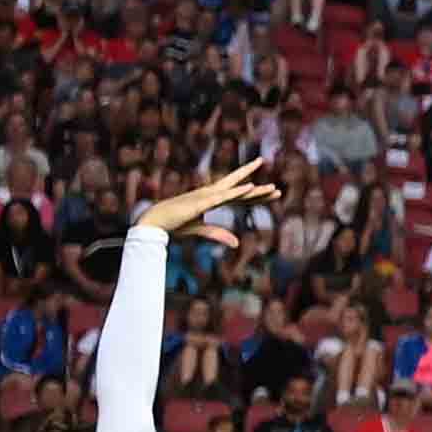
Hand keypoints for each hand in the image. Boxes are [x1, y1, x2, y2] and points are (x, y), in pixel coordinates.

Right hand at [141, 153, 277, 247]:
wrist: (154, 220)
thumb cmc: (175, 223)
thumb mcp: (200, 230)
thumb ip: (218, 234)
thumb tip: (236, 244)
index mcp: (212, 200)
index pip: (239, 198)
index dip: (255, 196)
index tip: (272, 193)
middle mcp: (212, 194)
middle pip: (241, 192)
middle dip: (259, 191)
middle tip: (278, 190)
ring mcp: (207, 196)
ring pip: (236, 192)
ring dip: (254, 191)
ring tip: (272, 188)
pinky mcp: (201, 201)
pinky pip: (223, 196)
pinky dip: (236, 191)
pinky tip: (250, 187)